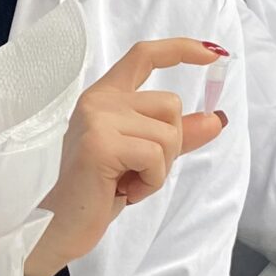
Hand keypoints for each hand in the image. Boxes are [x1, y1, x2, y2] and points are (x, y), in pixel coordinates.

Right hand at [28, 37, 228, 275]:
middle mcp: (98, 100)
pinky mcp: (101, 144)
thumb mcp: (143, 158)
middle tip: (136, 172)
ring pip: (168, 133)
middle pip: (170, 104)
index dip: (182, 49)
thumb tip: (216, 119)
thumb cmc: (96, 192)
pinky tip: (125, 191)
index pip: (144, 56)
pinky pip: (156, 157)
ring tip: (127, 183)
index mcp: (105, 97)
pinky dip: (151, 182)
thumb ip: (176, 136)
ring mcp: (97, 119)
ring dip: (159, 169)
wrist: (59, 226)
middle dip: (170, 146)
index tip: (213, 54)